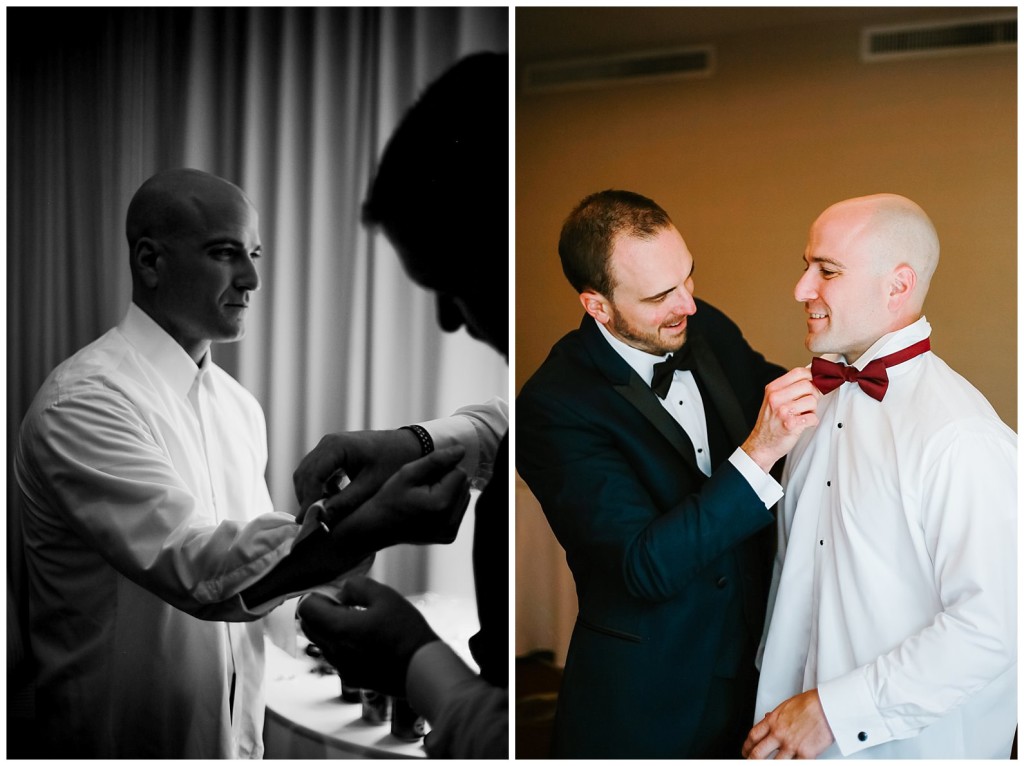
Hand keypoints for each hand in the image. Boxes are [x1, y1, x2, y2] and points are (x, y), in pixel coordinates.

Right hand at [293, 429, 422, 519]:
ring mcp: (328, 447)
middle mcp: (327, 443)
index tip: (308, 522)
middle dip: (306, 499)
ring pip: (307, 474)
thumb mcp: (371, 485)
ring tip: (325, 512)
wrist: (409, 445)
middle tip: (313, 522)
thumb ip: (346, 502)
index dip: (308, 501)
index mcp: (336, 446)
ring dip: (312, 494)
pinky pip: (317, 472)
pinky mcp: (333, 454)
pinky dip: (320, 488)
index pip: (311, 476)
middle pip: (304, 475)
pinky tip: (334, 501)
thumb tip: (322, 518)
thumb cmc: (393, 462)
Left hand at [297, 575, 438, 696]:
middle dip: (321, 611)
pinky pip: (335, 656)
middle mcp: (333, 651)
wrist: (422, 670)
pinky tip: (367, 640)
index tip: (337, 593)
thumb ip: (357, 586)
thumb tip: (342, 592)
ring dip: (331, 628)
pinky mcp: (351, 678)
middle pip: (308, 626)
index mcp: (338, 628)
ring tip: (361, 621)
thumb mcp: (385, 595)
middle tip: (347, 604)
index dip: (318, 595)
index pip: (305, 608)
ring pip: (321, 641)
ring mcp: (341, 668)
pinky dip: (342, 643)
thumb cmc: (406, 630)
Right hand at [331, 444, 470, 549]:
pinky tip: (429, 508)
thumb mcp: (408, 473)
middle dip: (448, 481)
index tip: (423, 478)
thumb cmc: (390, 497)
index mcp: (441, 504)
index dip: (442, 470)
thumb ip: (436, 460)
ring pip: (464, 497)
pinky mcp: (449, 537)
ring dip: (449, 492)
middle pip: (464, 485)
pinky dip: (448, 506)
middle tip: (422, 488)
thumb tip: (462, 450)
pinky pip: (458, 511)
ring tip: (425, 498)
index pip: (460, 472)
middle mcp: (449, 522)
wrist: (377, 527)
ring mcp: (450, 532)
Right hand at [741, 367, 820, 472]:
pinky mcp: (791, 425)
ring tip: (803, 414)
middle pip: (808, 385)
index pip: (798, 372)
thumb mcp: (773, 400)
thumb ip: (789, 388)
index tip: (816, 381)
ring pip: (812, 401)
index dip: (812, 376)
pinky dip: (812, 422)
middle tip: (808, 402)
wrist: (761, 445)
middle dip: (814, 394)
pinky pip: (813, 418)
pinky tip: (803, 423)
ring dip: (812, 410)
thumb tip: (812, 379)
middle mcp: (776, 398)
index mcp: (773, 389)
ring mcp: (783, 411)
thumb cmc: (769, 423)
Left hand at [742, 689, 834, 758]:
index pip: (753, 737)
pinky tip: (791, 763)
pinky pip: (795, 764)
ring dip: (770, 765)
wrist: (827, 706)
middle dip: (752, 760)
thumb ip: (775, 716)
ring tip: (770, 764)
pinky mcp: (805, 753)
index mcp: (773, 721)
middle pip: (758, 753)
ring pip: (774, 763)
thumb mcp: (786, 706)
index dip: (746, 747)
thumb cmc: (810, 703)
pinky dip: (793, 765)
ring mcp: (791, 745)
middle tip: (751, 762)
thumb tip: (767, 719)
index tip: (745, 751)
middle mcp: (779, 734)